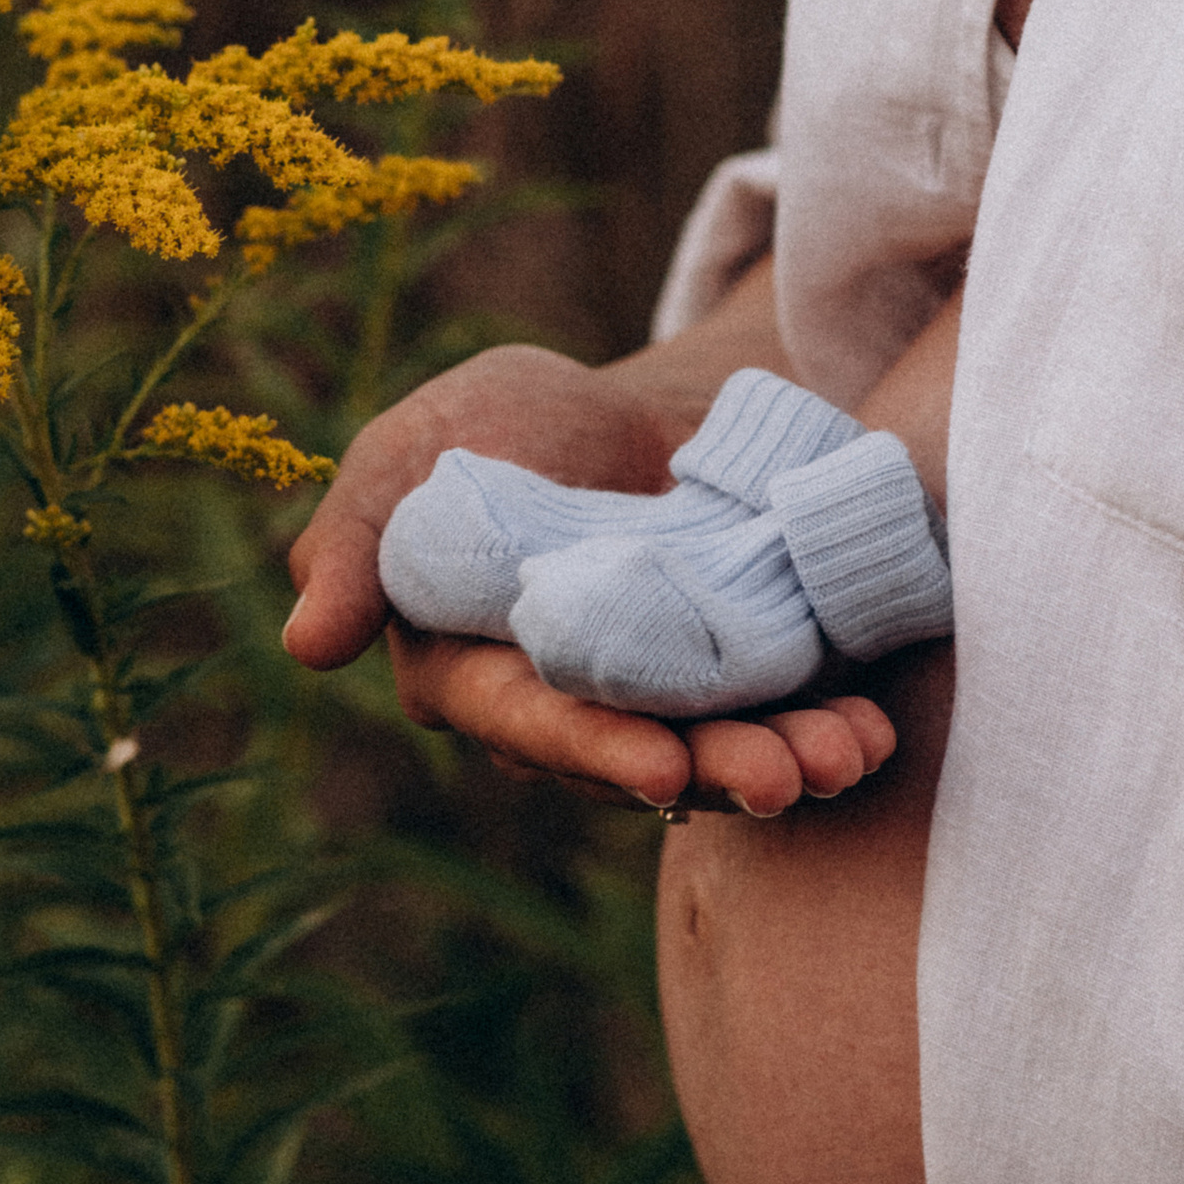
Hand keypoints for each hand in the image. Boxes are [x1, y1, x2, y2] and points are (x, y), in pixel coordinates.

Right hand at [283, 330, 896, 815]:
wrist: (644, 408)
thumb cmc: (505, 427)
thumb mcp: (414, 454)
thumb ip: (360, 539)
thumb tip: (308, 642)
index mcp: (477, 676)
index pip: (530, 723)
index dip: (590, 747)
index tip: (658, 767)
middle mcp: (574, 714)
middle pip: (640, 758)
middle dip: (713, 771)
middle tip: (782, 775)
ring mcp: (669, 710)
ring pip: (723, 756)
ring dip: (786, 763)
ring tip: (846, 752)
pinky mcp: (749, 690)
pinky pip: (787, 724)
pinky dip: (832, 730)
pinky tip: (874, 727)